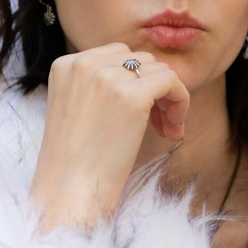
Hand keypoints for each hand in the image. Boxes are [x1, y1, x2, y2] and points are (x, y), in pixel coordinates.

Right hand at [29, 44, 189, 231]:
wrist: (70, 191)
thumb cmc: (74, 163)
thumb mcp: (76, 109)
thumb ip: (98, 86)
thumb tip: (141, 75)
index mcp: (66, 65)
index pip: (115, 56)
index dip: (135, 82)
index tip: (140, 112)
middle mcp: (84, 64)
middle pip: (138, 60)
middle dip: (153, 88)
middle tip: (158, 124)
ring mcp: (107, 77)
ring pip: (158, 69)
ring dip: (168, 98)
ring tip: (166, 129)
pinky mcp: (131, 96)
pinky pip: (171, 81)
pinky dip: (181, 101)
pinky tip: (174, 130)